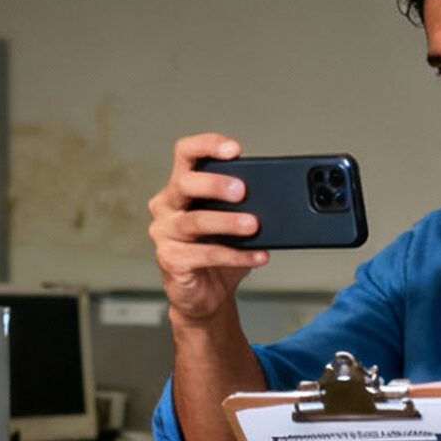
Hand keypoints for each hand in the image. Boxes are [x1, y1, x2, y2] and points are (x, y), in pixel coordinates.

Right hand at [149, 132, 267, 325]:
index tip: (234, 149)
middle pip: (186, 183)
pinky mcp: (171, 260)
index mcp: (180, 188)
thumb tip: (275, 197)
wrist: (206, 295)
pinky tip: (258, 256)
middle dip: (215, 184)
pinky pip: (205, 254)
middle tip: (242, 191)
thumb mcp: (231, 221)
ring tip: (254, 225)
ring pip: (195, 221)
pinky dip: (236, 255)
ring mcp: (165, 233)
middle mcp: (167, 206)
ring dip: (228, 222)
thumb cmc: (216, 253)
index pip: (186, 153)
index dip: (207, 145)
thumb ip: (243, 205)